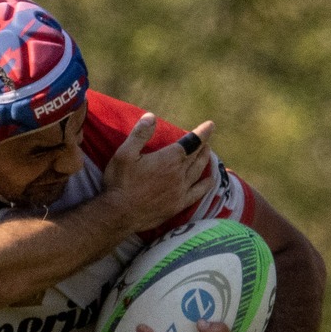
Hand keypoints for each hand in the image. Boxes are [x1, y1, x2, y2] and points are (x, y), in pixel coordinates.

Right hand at [101, 114, 215, 233]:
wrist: (119, 214)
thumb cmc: (119, 182)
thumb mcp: (124, 154)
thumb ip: (140, 134)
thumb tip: (151, 117)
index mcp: (168, 159)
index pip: (191, 142)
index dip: (202, 132)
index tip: (211, 125)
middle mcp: (179, 174)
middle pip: (196, 156)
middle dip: (203, 145)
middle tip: (207, 138)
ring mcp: (180, 191)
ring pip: (198, 172)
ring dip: (205, 160)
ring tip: (208, 153)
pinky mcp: (178, 205)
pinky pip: (198, 193)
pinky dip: (206, 184)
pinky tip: (210, 181)